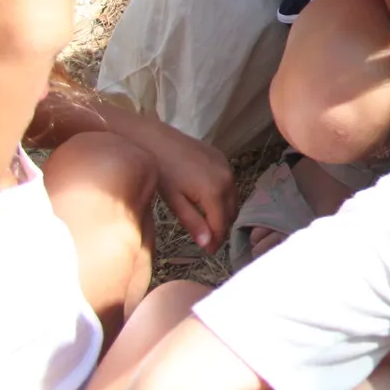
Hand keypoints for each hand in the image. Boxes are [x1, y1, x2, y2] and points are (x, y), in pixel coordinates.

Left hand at [140, 121, 235, 253]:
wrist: (156, 138)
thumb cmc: (161, 171)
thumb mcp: (174, 201)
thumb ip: (193, 222)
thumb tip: (207, 244)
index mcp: (214, 191)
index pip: (222, 224)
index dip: (215, 240)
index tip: (207, 251)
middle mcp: (227, 179)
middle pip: (231, 212)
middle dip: (221, 228)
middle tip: (206, 239)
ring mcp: (227, 167)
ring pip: (233, 198)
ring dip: (223, 213)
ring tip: (207, 222)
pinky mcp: (223, 158)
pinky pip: (229, 184)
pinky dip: (223, 197)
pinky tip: (207, 200)